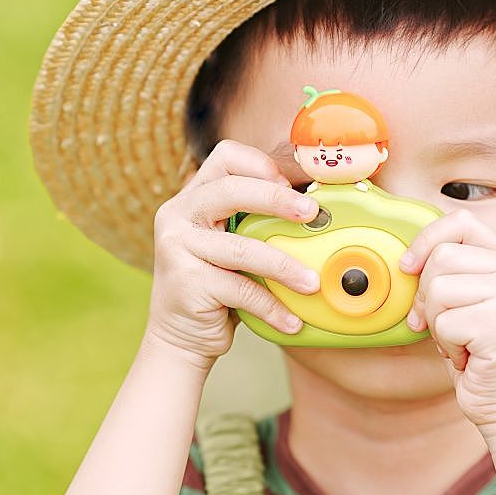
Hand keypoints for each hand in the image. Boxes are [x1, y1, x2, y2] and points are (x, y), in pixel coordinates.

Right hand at [145, 140, 320, 368]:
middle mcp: (178, 215)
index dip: (263, 165)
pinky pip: (241, 290)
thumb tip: (318, 209)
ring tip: (312, 282)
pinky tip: (292, 321)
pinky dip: (272, 307)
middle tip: (313, 214)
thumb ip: (256, 222)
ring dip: (284, 266)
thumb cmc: (219, 288)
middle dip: (277, 199)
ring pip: (242, 248)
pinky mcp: (186, 282)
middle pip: (231, 189)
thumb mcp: (233, 245)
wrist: (181, 338)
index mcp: (192, 197)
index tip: (296, 187)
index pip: (226, 157)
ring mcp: (177, 248)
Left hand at [398, 210, 495, 433]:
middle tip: (448, 326)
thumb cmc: (477, 351)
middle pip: (441, 258)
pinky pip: (445, 323)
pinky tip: (469, 356)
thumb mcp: (462, 300)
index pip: (459, 222)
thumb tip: (405, 260)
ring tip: (462, 340)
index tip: (408, 268)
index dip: (425, 241)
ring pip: (438, 290)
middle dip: (428, 297)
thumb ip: (446, 271)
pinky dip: (447, 346)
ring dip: (438, 324)